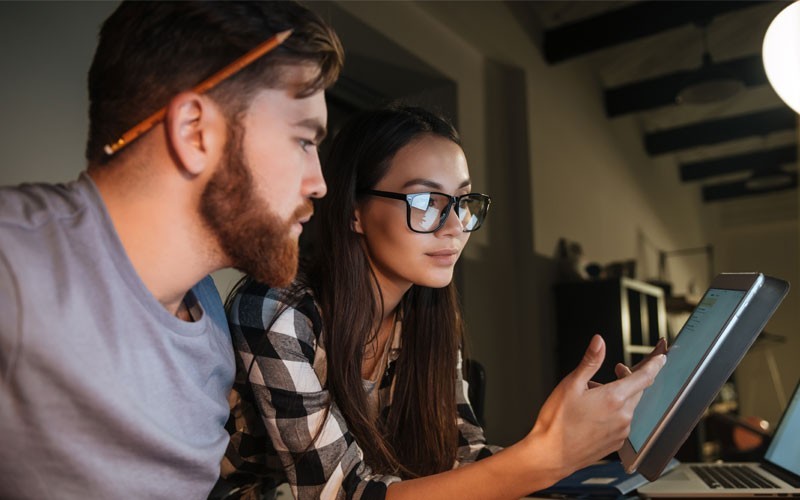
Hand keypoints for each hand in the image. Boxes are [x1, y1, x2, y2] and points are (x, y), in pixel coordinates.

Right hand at [525, 334, 665, 477]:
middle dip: (630, 378)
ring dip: (619, 396)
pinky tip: (595, 413)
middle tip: (615, 370)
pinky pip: (623, 422)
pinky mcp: (616, 443)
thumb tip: (599, 342)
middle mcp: (623, 416)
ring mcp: (621, 432)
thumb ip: (590, 361)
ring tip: (595, 395)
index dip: (655, 365)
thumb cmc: (557, 422)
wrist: (551, 454)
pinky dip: (615, 412)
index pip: (644, 378)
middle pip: (637, 391)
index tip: (661, 358)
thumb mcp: (570, 384)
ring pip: (629, 407)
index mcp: (613, 398)